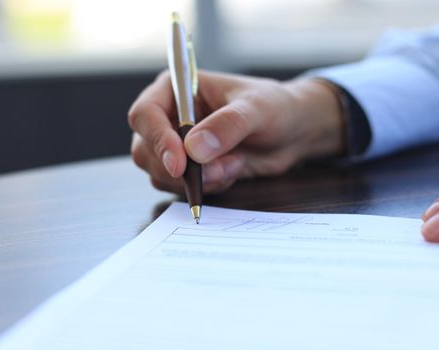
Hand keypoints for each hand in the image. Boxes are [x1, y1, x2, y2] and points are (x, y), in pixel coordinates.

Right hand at [128, 70, 343, 193]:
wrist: (293, 132)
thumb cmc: (275, 107)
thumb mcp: (257, 109)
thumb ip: (227, 125)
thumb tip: (192, 149)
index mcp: (176, 89)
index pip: (145, 114)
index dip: (157, 139)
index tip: (181, 162)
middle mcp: (169, 117)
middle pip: (146, 150)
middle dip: (179, 169)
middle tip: (217, 171)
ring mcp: (177, 146)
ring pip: (162, 174)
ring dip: (197, 180)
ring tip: (234, 165)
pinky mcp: (190, 169)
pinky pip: (181, 188)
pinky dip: (206, 187)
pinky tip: (233, 171)